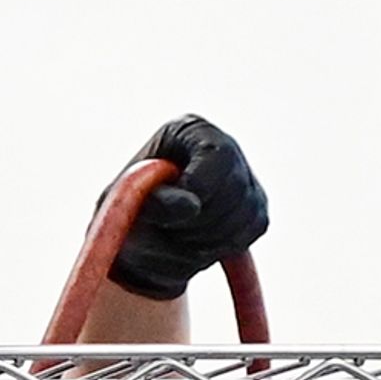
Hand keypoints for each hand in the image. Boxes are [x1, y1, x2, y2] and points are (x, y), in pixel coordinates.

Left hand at [105, 114, 269, 301]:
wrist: (136, 240)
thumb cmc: (125, 213)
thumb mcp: (124, 205)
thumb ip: (154, 201)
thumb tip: (189, 206)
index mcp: (189, 130)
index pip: (217, 154)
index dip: (200, 186)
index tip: (175, 210)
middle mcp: (225, 147)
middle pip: (234, 188)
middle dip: (198, 220)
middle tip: (167, 231)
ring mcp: (245, 179)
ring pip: (244, 216)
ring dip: (206, 239)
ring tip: (175, 238)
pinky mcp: (255, 211)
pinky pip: (248, 235)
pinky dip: (219, 248)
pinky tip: (193, 245)